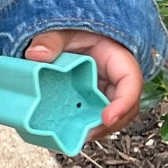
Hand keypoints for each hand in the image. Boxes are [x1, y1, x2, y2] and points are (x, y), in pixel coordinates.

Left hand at [24, 30, 142, 140]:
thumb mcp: (63, 32)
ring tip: (75, 137)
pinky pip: (94, 115)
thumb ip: (50, 41)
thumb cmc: (74, 31)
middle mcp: (116, 79)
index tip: (107, 117)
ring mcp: (105, 91)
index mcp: (118, 60)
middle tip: (85, 134)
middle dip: (109, 124)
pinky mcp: (93, 100)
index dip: (123, 103)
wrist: (68, 35)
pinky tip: (68, 131)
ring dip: (97, 129)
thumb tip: (35, 55)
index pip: (131, 82)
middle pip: (125, 107)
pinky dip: (85, 125)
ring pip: (112, 115)